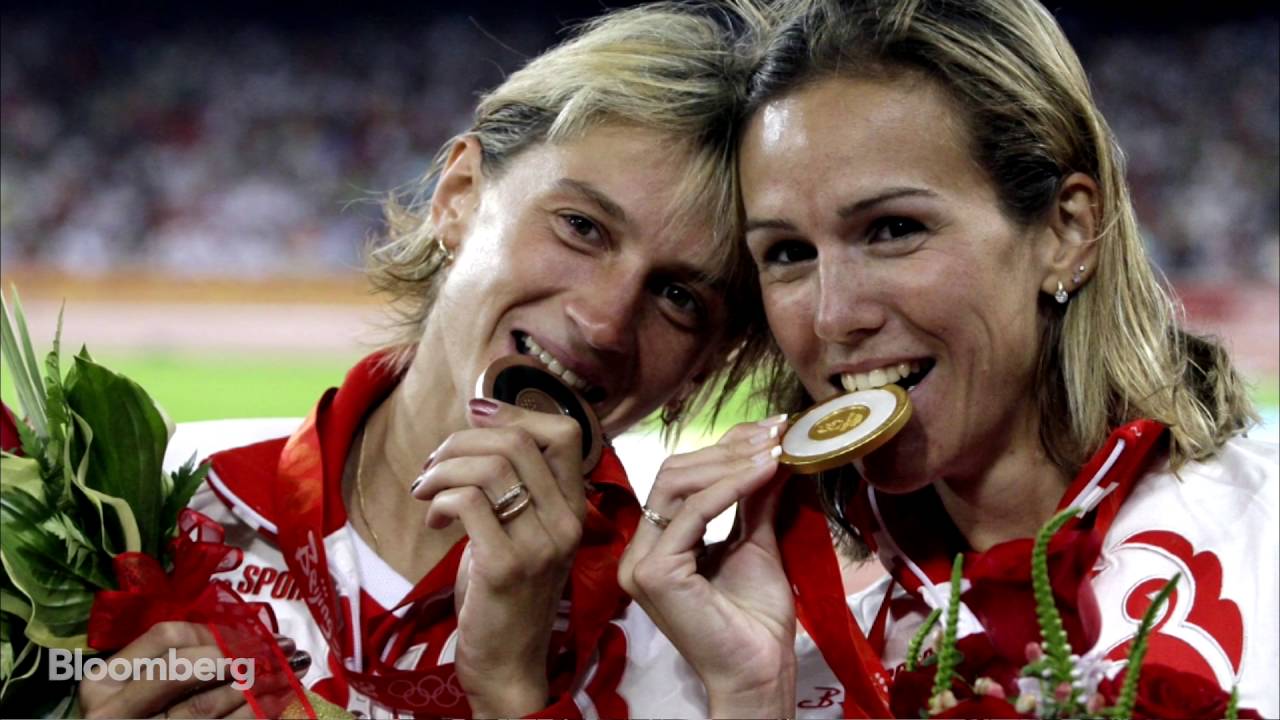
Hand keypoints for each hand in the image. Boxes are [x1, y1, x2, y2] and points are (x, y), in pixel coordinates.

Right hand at [78, 621, 300, 718]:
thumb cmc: (144, 711)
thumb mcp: (147, 680)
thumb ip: (184, 654)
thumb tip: (249, 632)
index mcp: (104, 681)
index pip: (166, 636)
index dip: (216, 632)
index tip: (258, 633)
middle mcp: (114, 711)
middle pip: (185, 671)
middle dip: (241, 655)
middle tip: (285, 648)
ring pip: (204, 705)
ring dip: (256, 685)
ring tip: (291, 671)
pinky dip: (252, 714)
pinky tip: (278, 701)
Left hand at [412, 397, 586, 716]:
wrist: (507, 661)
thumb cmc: (507, 591)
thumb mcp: (525, 530)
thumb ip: (516, 484)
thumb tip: (481, 422)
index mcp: (575, 507)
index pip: (564, 432)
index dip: (515, 410)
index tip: (475, 412)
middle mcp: (566, 521)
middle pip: (516, 442)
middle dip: (461, 441)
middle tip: (434, 465)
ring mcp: (540, 544)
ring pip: (490, 468)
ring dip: (443, 470)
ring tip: (425, 490)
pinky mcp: (506, 566)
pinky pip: (468, 503)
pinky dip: (440, 501)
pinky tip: (433, 520)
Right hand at [618, 417, 797, 718]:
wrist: (760, 670)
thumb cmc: (756, 619)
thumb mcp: (756, 542)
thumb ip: (754, 499)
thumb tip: (770, 450)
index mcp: (659, 543)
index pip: (681, 477)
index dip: (724, 448)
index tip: (770, 430)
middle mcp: (641, 549)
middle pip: (673, 473)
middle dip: (727, 449)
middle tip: (775, 435)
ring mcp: (641, 562)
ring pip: (676, 485)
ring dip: (730, 463)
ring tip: (774, 452)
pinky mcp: (653, 572)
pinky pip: (691, 512)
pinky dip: (730, 487)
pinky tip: (763, 474)